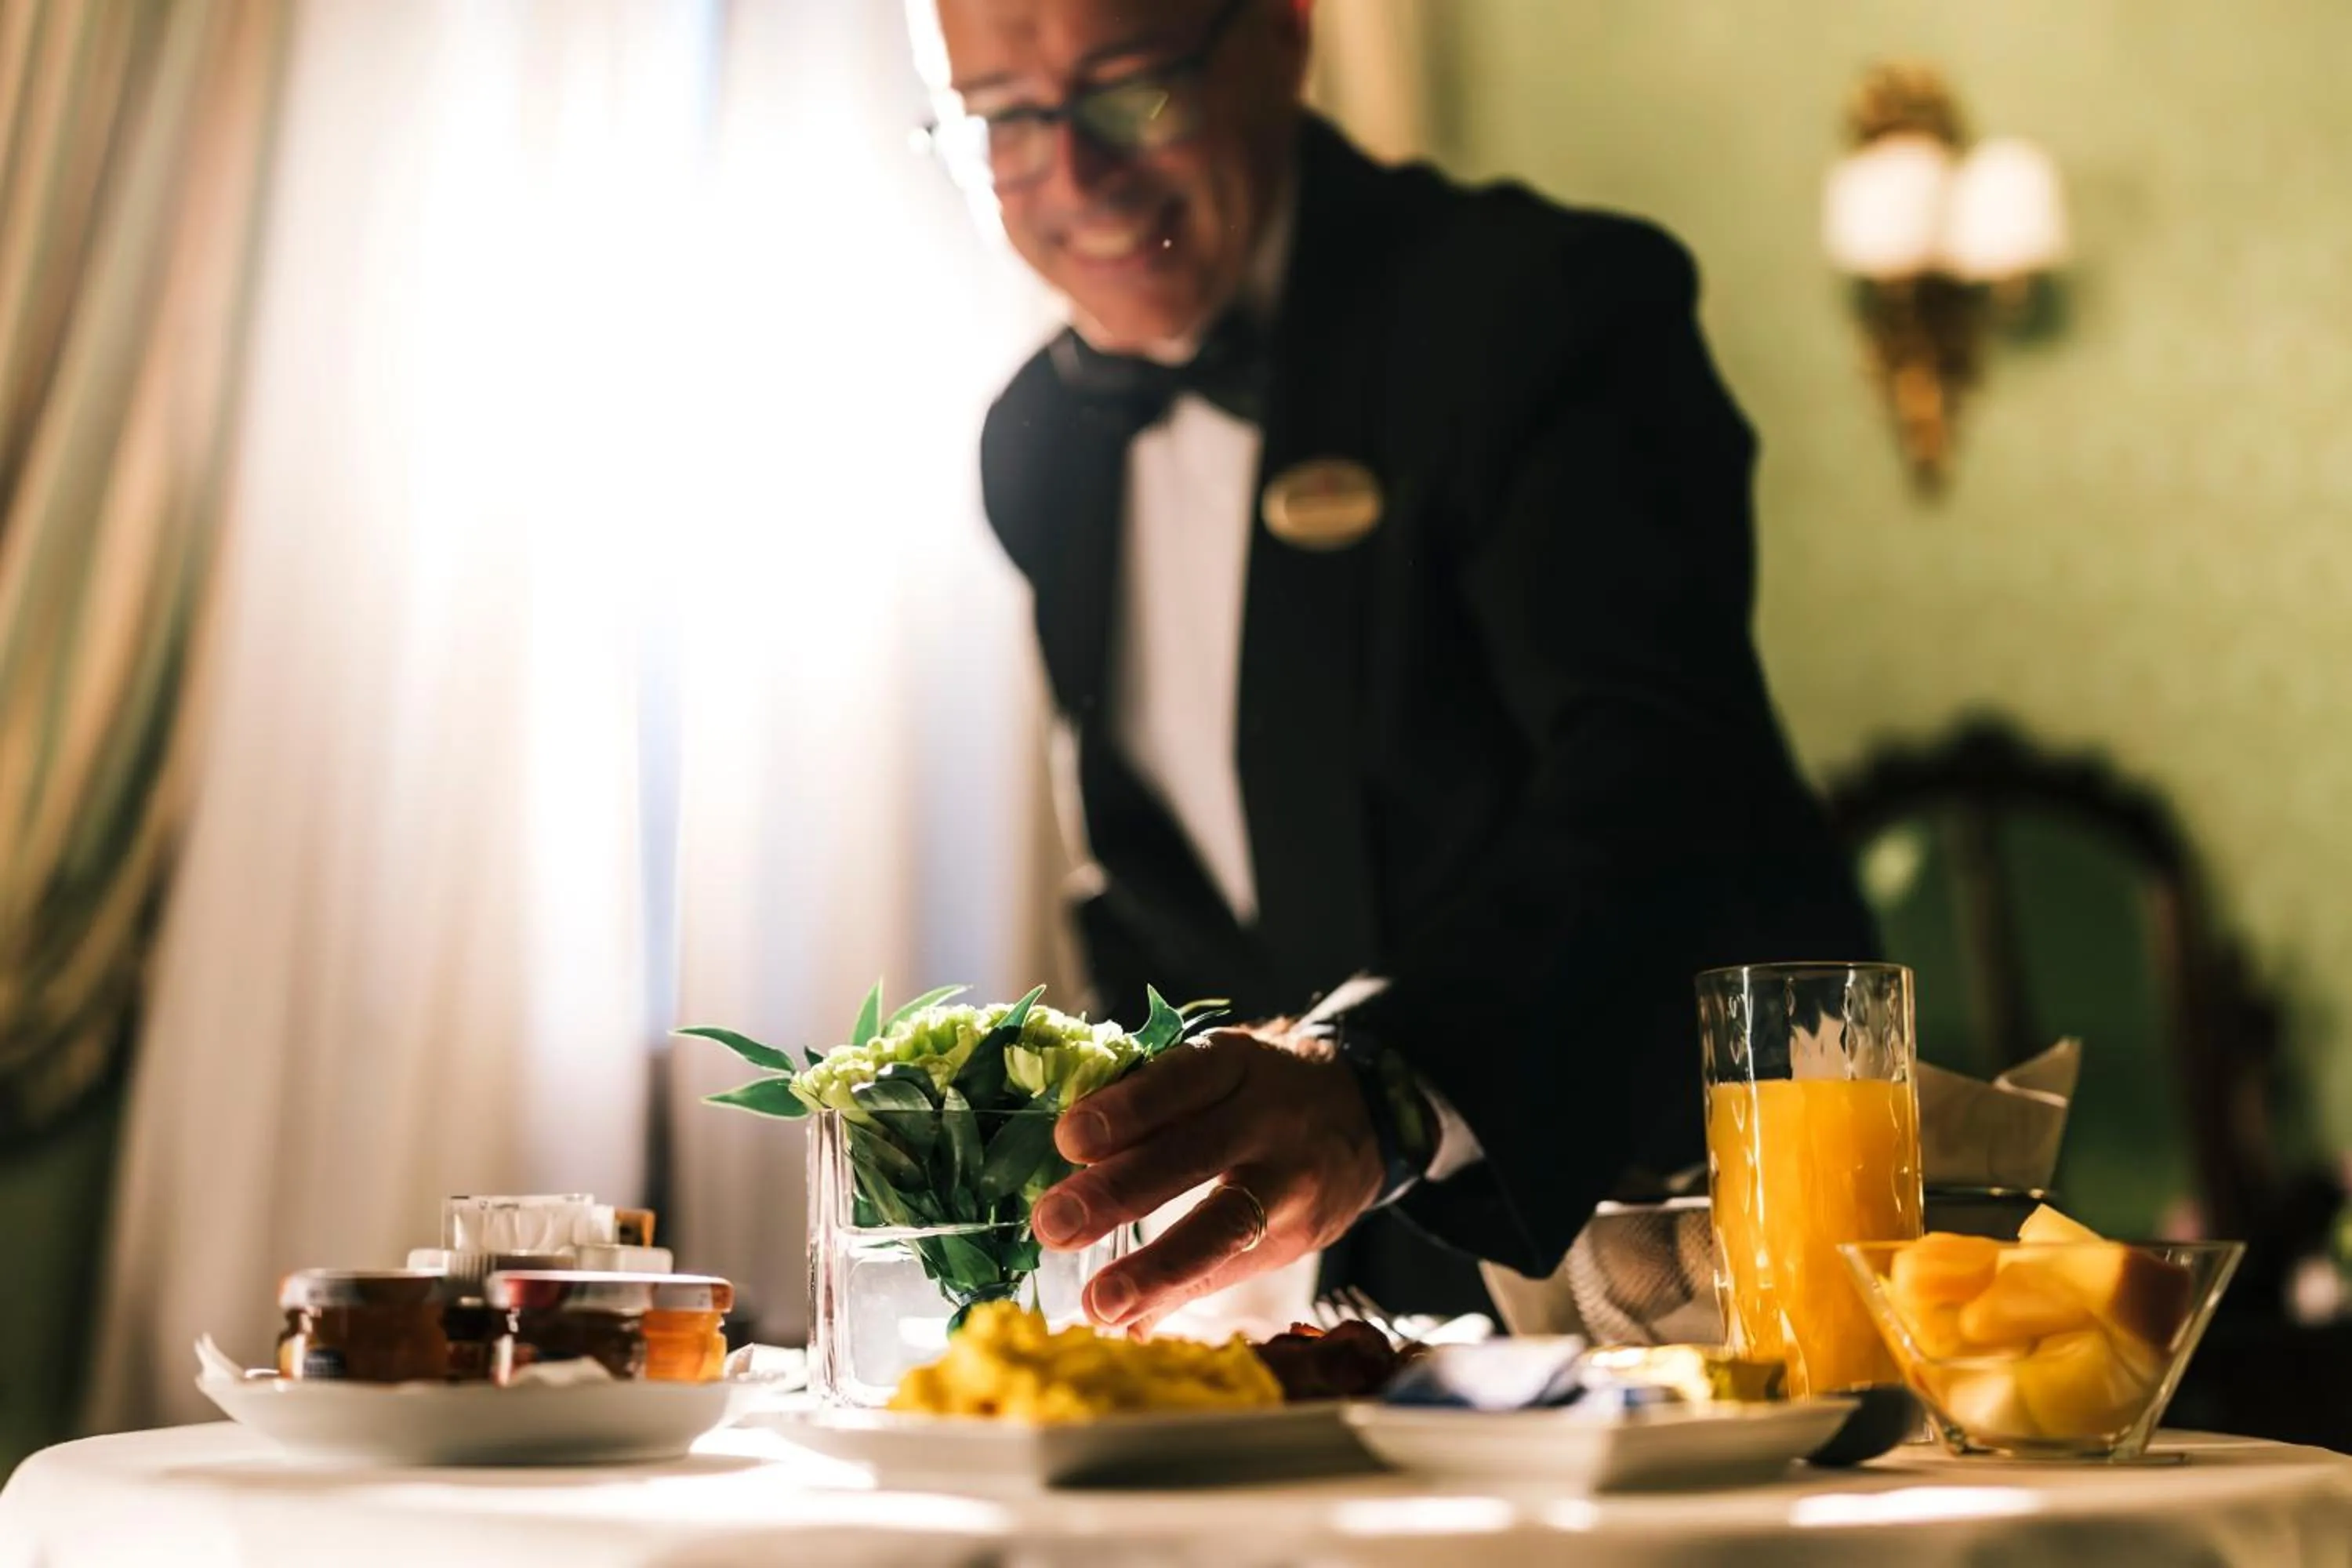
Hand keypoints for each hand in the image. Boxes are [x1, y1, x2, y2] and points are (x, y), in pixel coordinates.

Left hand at [1030, 1025, 1382, 1333]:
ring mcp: (1291, 1179)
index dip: (1127, 1109)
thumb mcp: (1220, 1070)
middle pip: (1195, 1154)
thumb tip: (1065, 1147)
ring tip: (1099, 1303)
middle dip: (1120, 1191)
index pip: (1181, 1079)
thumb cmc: (1257, 1088)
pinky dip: (1179, 1297)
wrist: (1367, 1112)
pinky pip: (1236, 1269)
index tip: (1069, 1138)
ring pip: (1225, 1225)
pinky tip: (1131, 1324)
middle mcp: (1268, 1117)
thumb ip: (1154, 1104)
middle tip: (1053, 1224)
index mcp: (1236, 1063)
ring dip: (1156, 1269)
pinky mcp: (1304, 1232)